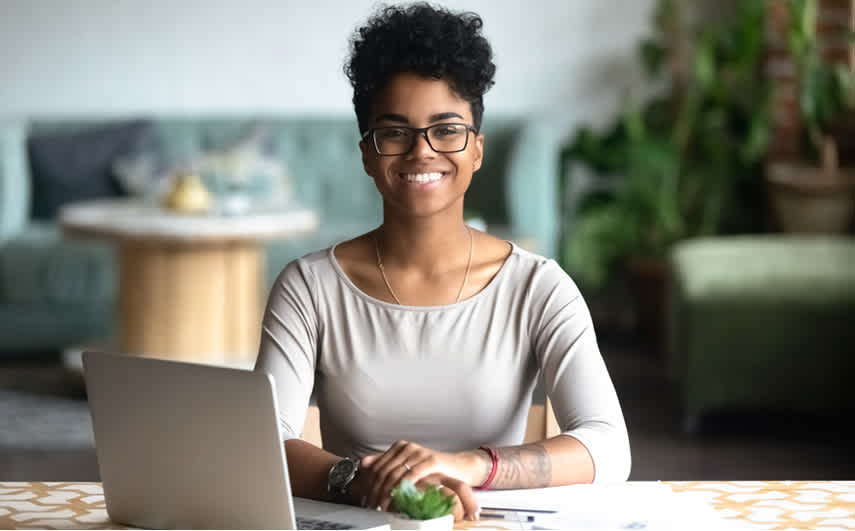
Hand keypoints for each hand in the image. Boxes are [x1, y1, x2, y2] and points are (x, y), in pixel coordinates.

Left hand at [354, 440, 486, 519]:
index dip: (369, 484)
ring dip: (386, 493)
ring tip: (383, 506)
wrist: (458, 467)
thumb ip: (386, 464)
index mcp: (399, 447)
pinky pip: (411, 475)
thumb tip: (364, 463)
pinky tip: (398, 498)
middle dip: (375, 491)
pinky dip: (402, 488)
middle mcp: (407, 447)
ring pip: (395, 474)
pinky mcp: (431, 460)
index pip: (377, 465)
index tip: (365, 499)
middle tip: (372, 506)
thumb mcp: (407, 467)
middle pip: (383, 470)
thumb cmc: (433, 470)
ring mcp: (419, 452)